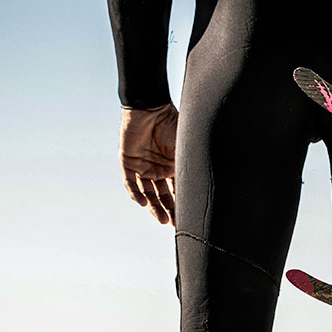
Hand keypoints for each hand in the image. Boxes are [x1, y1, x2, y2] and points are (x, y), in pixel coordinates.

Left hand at [119, 103, 178, 224]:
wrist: (151, 108)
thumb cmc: (172, 125)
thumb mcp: (185, 152)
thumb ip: (190, 169)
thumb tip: (203, 191)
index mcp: (173, 166)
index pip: (177, 190)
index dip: (181, 205)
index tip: (187, 219)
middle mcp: (158, 168)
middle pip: (162, 195)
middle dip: (168, 210)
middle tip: (174, 223)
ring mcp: (143, 165)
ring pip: (147, 191)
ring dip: (154, 206)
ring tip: (162, 218)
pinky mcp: (128, 161)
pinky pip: (130, 182)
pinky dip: (136, 193)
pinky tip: (143, 203)